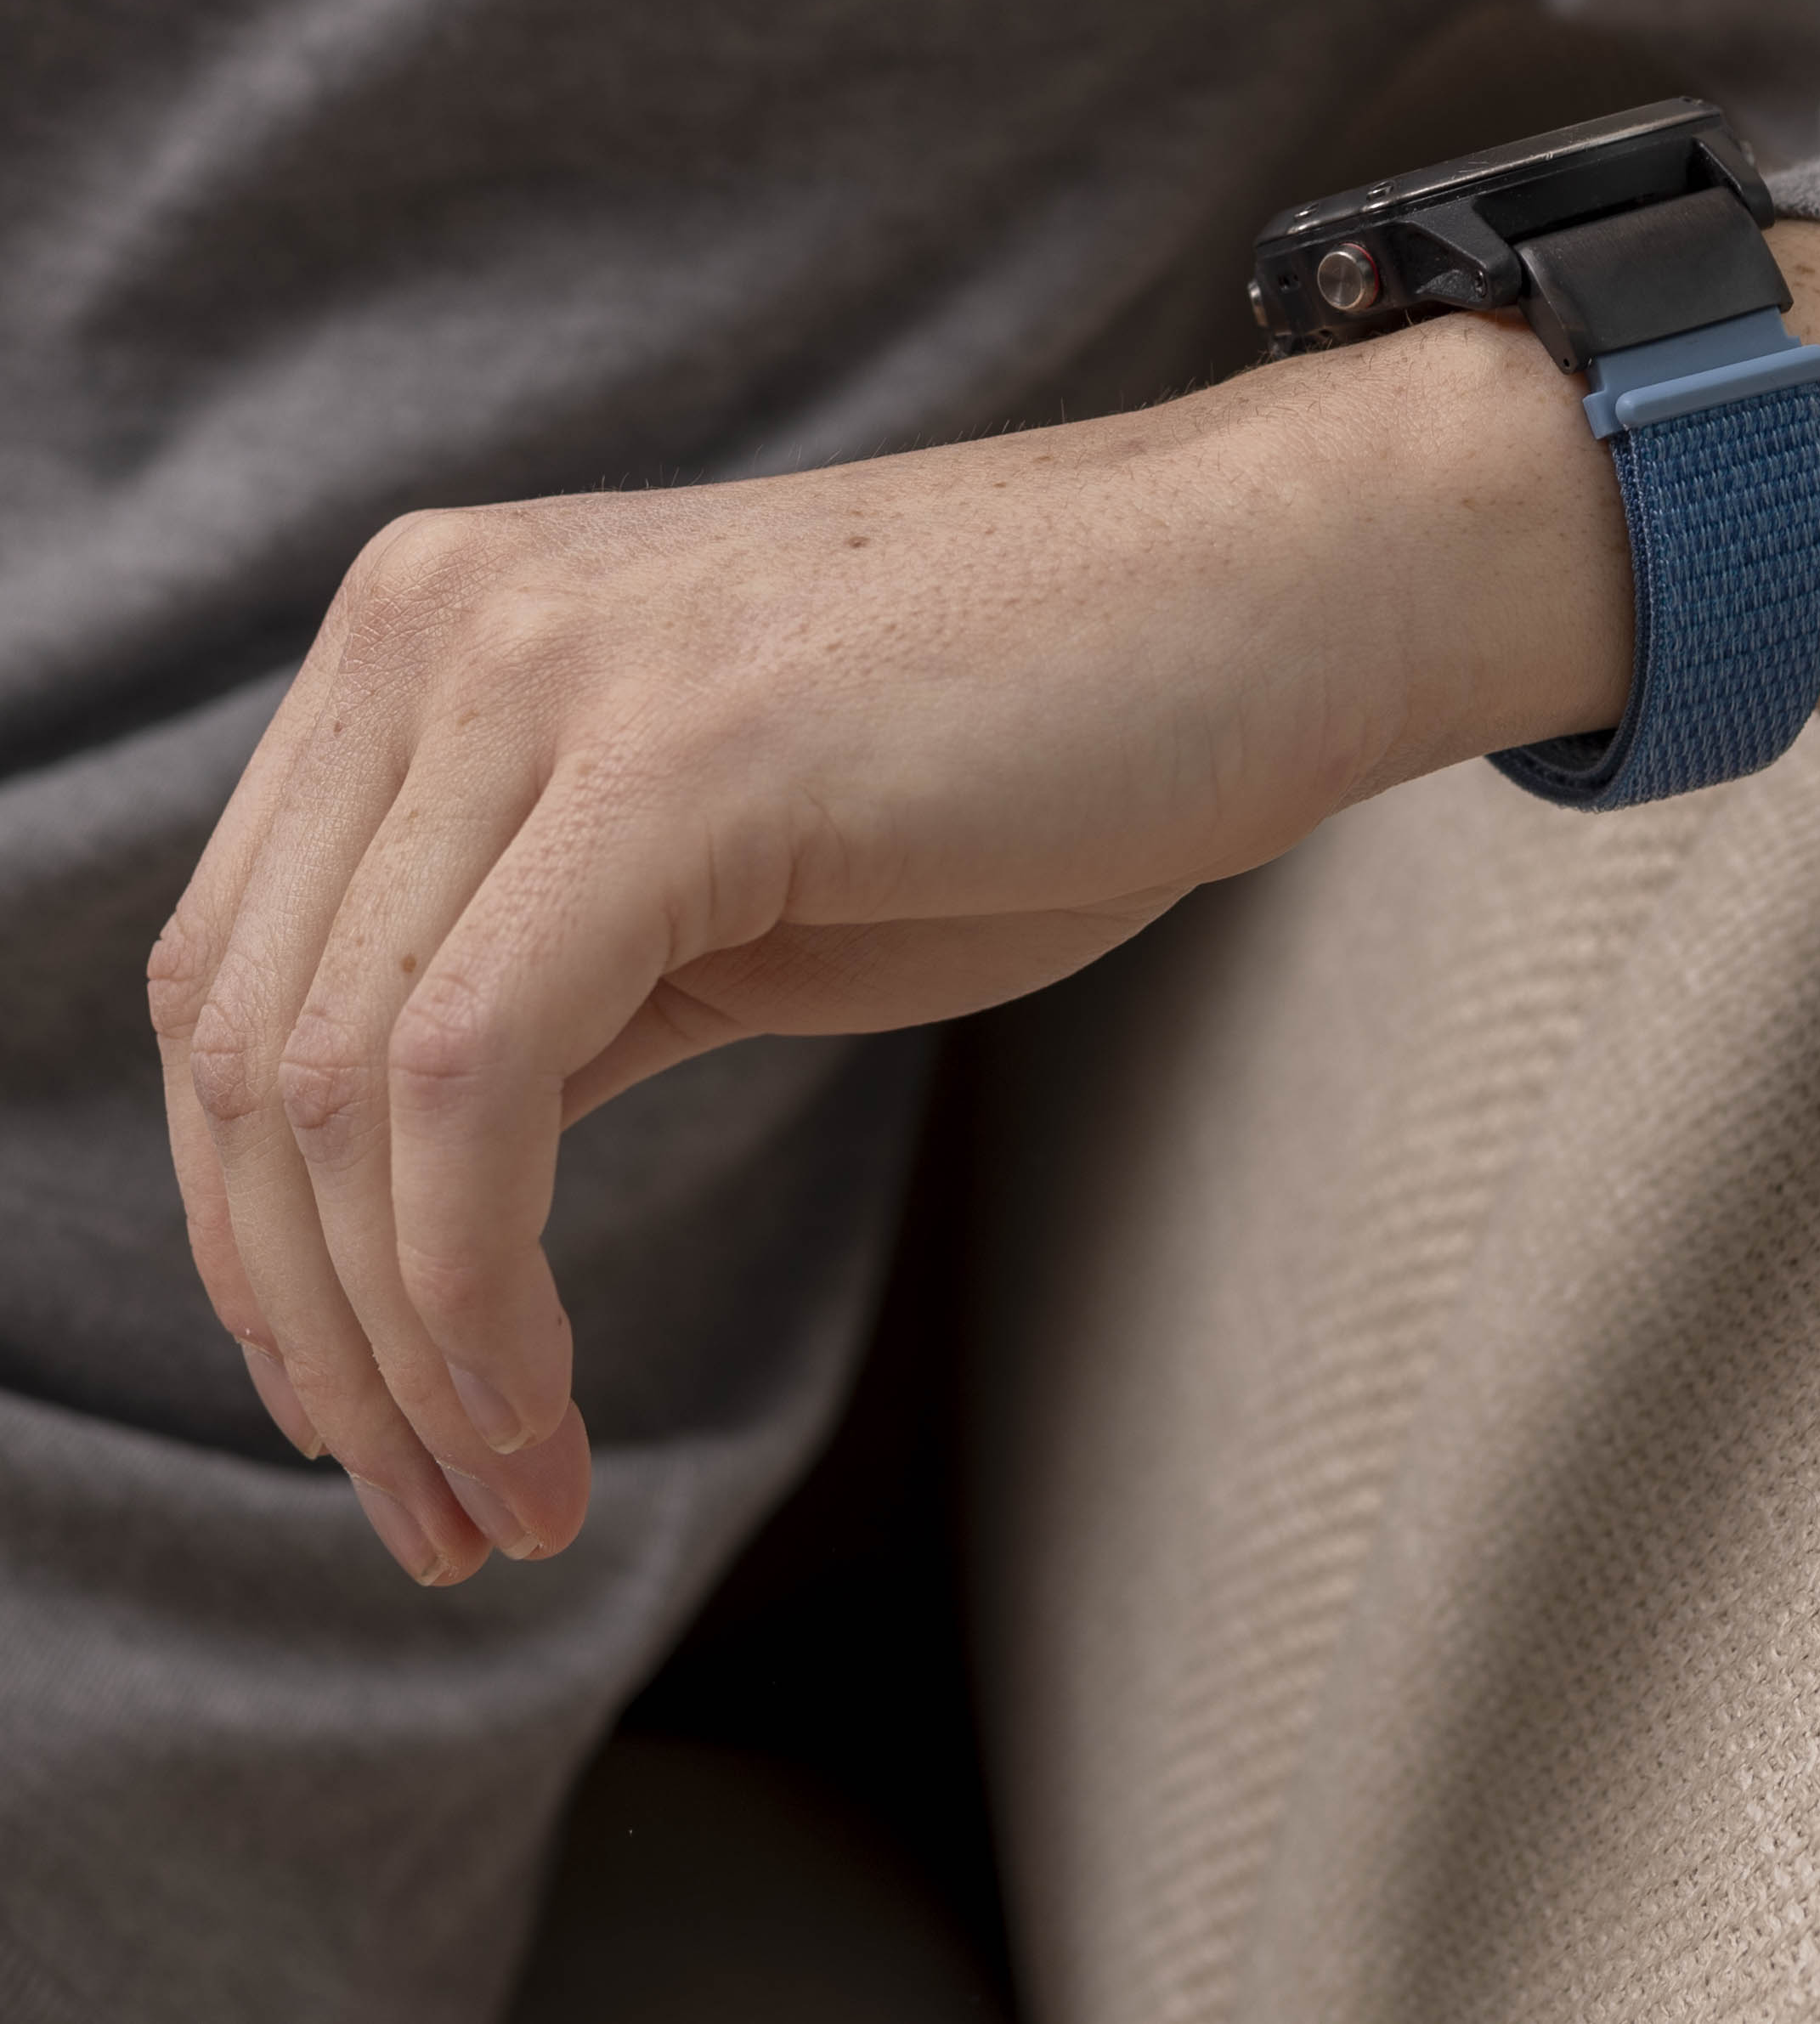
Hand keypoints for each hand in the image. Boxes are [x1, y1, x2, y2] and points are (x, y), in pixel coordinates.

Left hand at [149, 226, 1819, 1583]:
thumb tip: (397, 1201)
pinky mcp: (665, 754)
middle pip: (244, 1041)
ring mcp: (540, 665)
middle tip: (436, 1516)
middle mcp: (436, 619)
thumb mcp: (739, 885)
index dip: (266, 1238)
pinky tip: (544, 1419)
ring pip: (332, 1080)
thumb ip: (547, 990)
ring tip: (500, 1507)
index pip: (244, 974)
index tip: (375, 1419)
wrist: (1278, 599)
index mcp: (434, 633)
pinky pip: (465, 1080)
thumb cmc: (1050, 749)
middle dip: (309, 1329)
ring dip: (389, 1349)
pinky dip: (468, 1293)